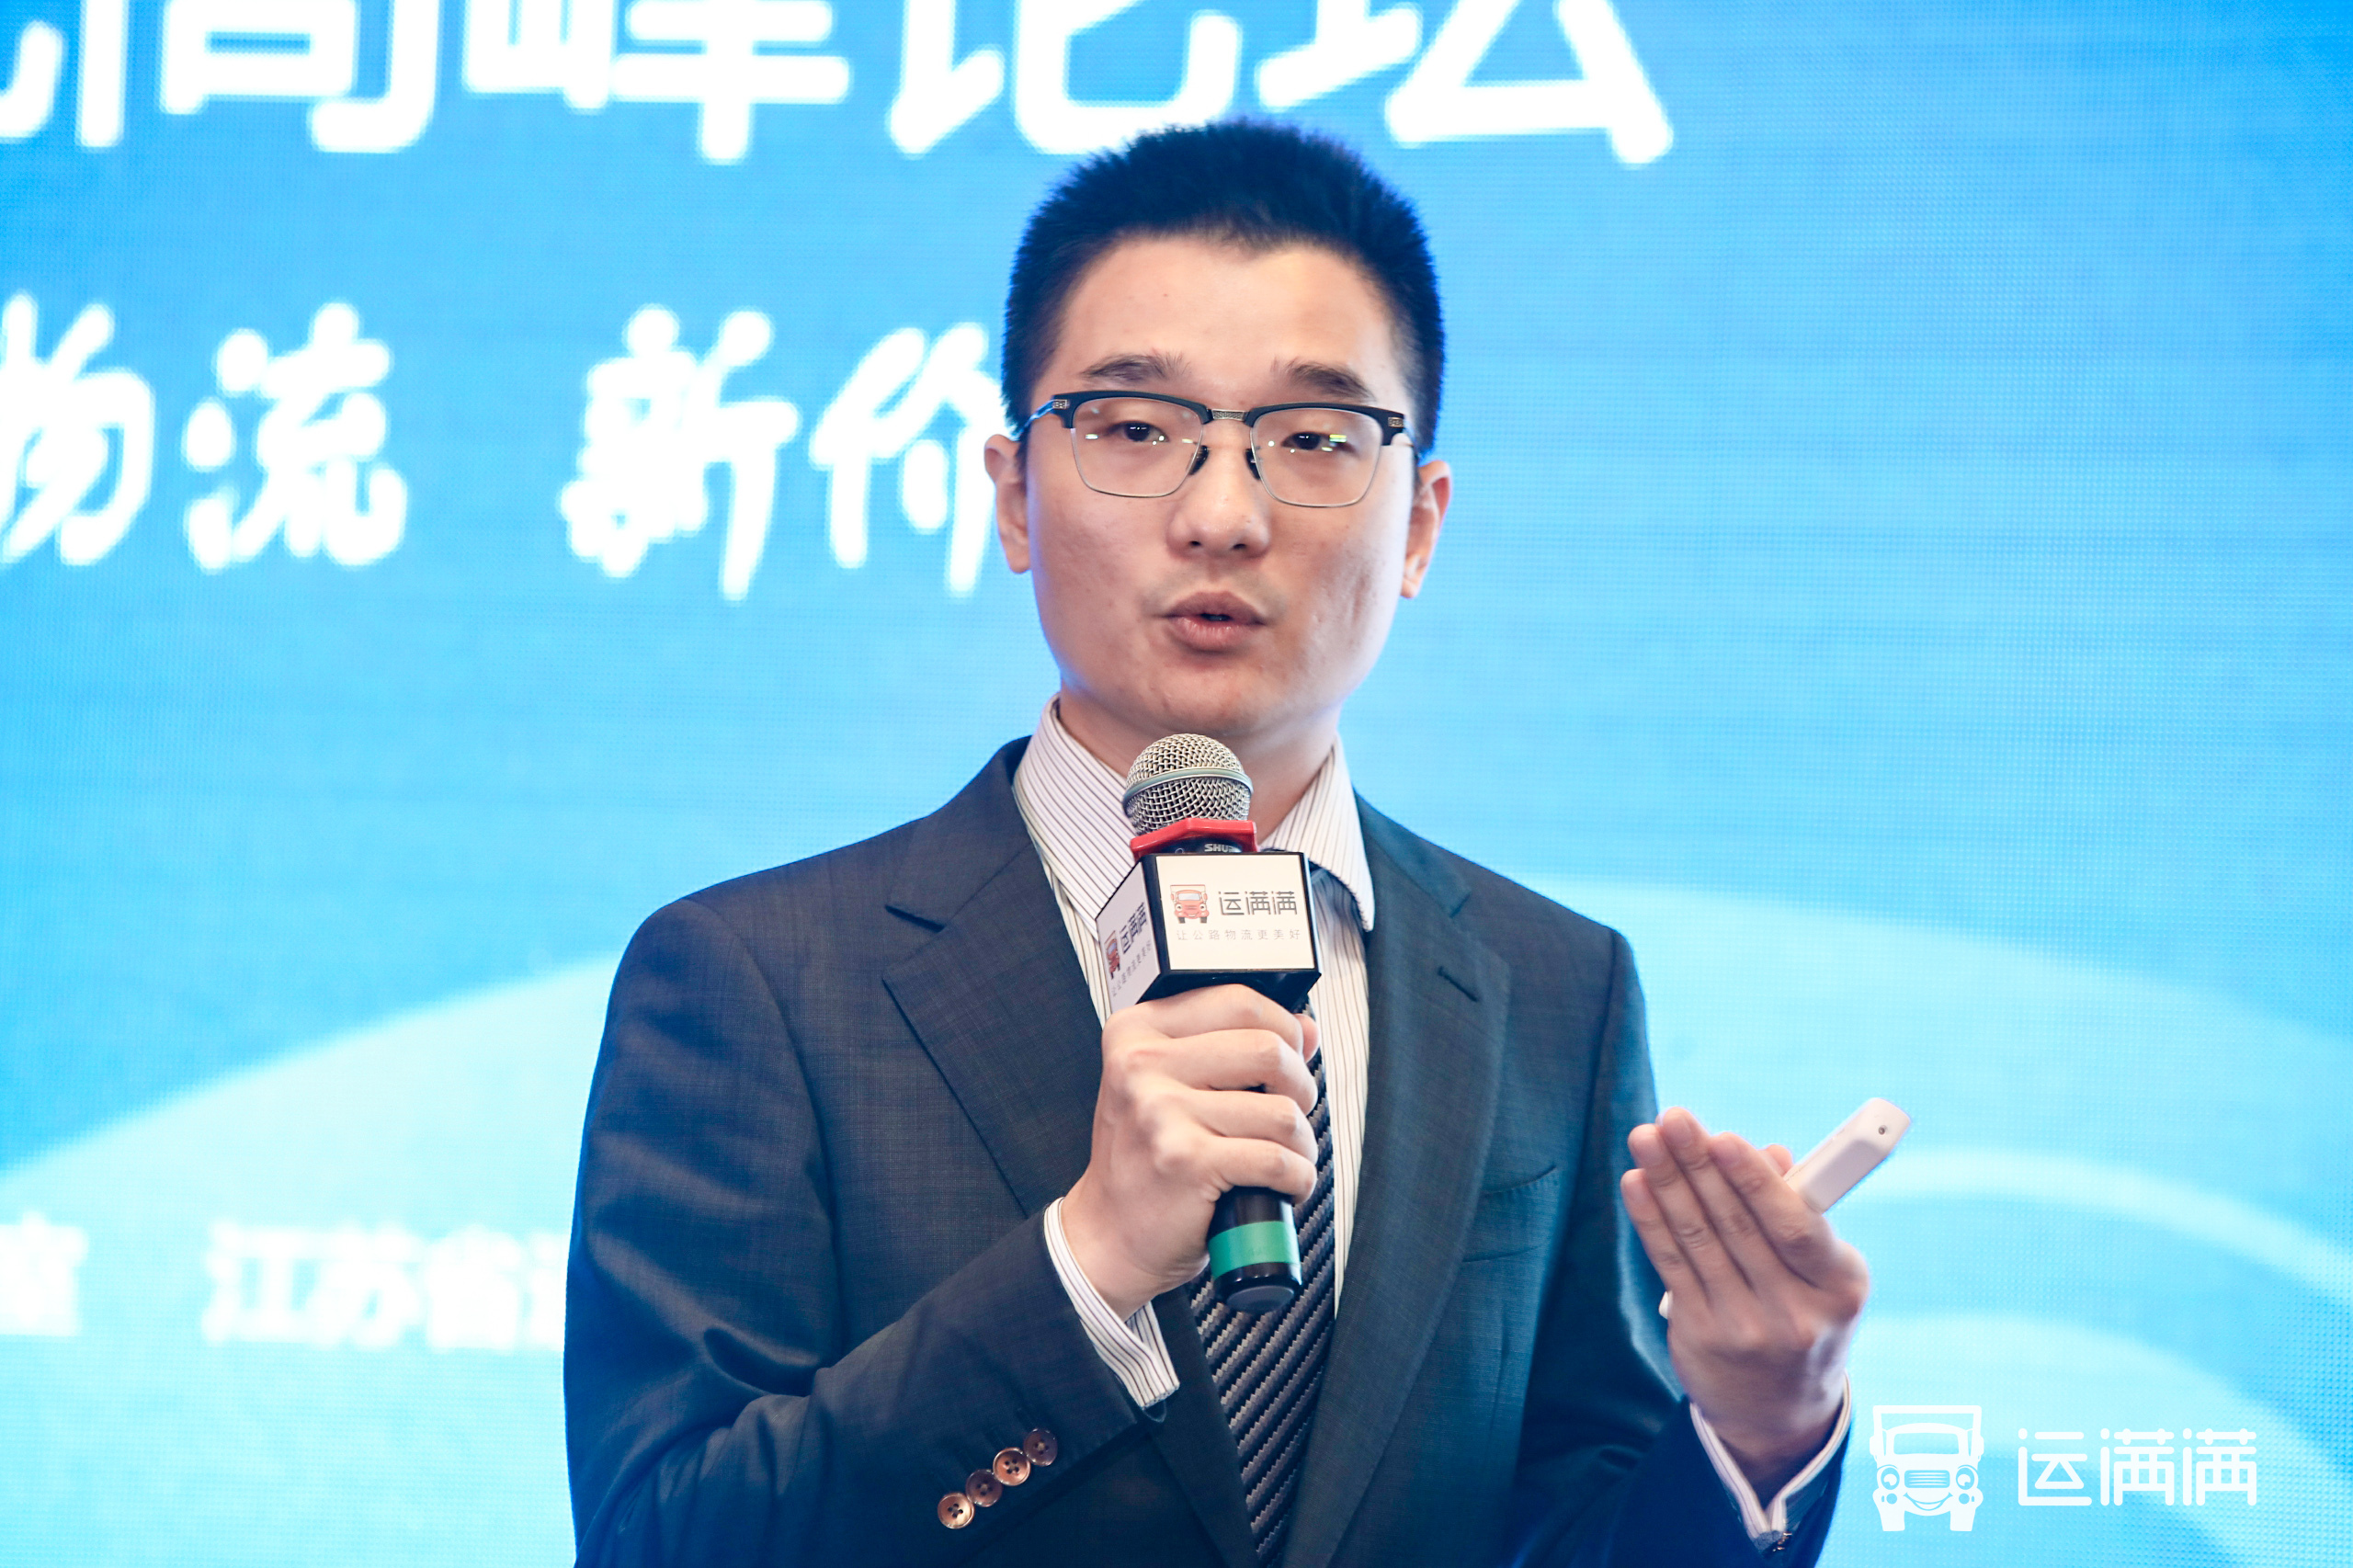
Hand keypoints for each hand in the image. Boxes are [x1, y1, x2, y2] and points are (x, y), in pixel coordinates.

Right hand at [1060, 985, 1319, 1317]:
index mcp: (1136, 1032)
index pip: (1237, 1001)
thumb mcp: (1169, 1085)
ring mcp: (1161, 1113)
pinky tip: (1282, 1185)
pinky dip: (1297, 1178)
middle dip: (1300, 1086)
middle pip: (1268, 1049)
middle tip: (1291, 1111)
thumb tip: (1306, 1028)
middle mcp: (1141, 1065)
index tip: (1293, 1054)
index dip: (1283, 1027)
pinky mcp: (1186, 1162)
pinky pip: (1277, 1160)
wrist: (1108, 1233)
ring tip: (1283, 1157)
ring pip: (1281, 1111)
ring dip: (1301, 1143)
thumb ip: (1231, 1046)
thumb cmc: (1146, 1158)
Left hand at [1621, 1107, 1866, 1497]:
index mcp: (1840, 1287)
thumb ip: (1795, 1210)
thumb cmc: (1804, 1314)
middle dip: (1699, 1165)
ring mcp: (1745, 1329)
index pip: (1796, 1226)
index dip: (1756, 1181)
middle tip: (1672, 1118)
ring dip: (1667, 1182)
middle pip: (1737, 1226)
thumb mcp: (1821, 1271)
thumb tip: (1767, 1154)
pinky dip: (1651, 1219)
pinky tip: (1637, 1183)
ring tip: (1645, 1138)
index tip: (1724, 1139)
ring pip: (1698, 1240)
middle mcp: (1795, 1313)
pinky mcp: (1701, 1335)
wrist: (1781, 1412)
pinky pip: (1671, 1265)